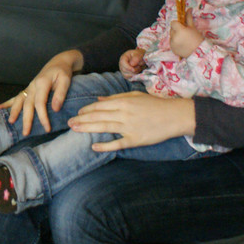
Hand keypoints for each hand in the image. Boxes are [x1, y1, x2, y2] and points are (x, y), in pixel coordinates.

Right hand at [0, 49, 82, 135]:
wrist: (58, 62)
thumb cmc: (63, 72)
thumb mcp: (66, 81)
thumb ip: (60, 94)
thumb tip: (55, 109)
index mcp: (42, 83)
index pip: (40, 103)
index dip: (42, 116)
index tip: (47, 128)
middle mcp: (33, 85)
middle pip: (27, 104)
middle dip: (26, 119)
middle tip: (26, 133)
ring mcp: (29, 87)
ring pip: (19, 100)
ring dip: (14, 111)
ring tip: (11, 122)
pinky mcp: (28, 89)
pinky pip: (17, 96)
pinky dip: (7, 102)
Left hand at [69, 91, 195, 150]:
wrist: (174, 115)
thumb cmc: (155, 104)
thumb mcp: (135, 96)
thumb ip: (116, 98)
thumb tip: (99, 100)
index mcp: (124, 102)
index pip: (99, 106)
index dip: (86, 110)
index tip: (77, 113)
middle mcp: (124, 113)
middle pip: (98, 117)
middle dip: (82, 120)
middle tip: (69, 123)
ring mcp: (129, 127)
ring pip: (104, 128)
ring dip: (87, 129)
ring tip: (74, 130)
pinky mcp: (135, 139)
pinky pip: (117, 143)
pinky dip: (105, 145)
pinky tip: (94, 147)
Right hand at [118, 48, 145, 78]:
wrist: (141, 58)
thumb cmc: (139, 55)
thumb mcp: (139, 54)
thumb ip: (136, 58)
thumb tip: (132, 64)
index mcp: (123, 57)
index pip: (122, 63)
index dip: (128, 67)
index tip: (134, 70)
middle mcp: (121, 64)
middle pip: (124, 70)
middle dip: (133, 70)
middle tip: (139, 67)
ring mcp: (123, 70)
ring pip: (126, 75)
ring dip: (134, 74)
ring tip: (138, 69)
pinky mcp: (126, 75)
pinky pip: (128, 78)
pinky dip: (133, 77)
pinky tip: (137, 73)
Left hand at [169, 10, 202, 57]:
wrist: (199, 52)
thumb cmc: (197, 38)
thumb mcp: (193, 27)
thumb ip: (189, 17)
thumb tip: (189, 8)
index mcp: (179, 30)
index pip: (173, 23)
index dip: (177, 24)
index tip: (183, 27)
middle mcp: (174, 37)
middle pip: (172, 29)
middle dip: (177, 30)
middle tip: (185, 34)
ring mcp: (172, 44)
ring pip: (171, 36)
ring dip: (175, 36)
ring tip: (184, 40)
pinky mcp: (172, 49)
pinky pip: (172, 43)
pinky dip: (175, 43)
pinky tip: (182, 45)